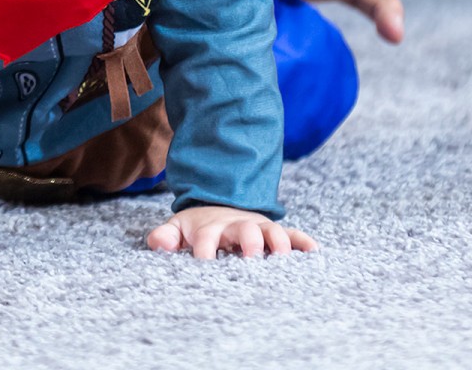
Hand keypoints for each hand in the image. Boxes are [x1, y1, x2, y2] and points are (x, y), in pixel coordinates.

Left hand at [146, 206, 316, 258]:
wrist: (220, 205)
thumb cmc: (198, 227)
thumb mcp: (178, 227)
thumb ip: (165, 236)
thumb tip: (157, 243)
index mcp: (211, 227)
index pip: (207, 239)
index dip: (204, 252)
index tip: (203, 267)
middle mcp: (237, 226)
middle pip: (245, 230)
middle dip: (249, 242)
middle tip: (251, 259)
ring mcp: (258, 228)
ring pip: (272, 231)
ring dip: (278, 243)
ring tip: (283, 258)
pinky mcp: (274, 233)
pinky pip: (292, 234)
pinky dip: (303, 242)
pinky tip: (313, 251)